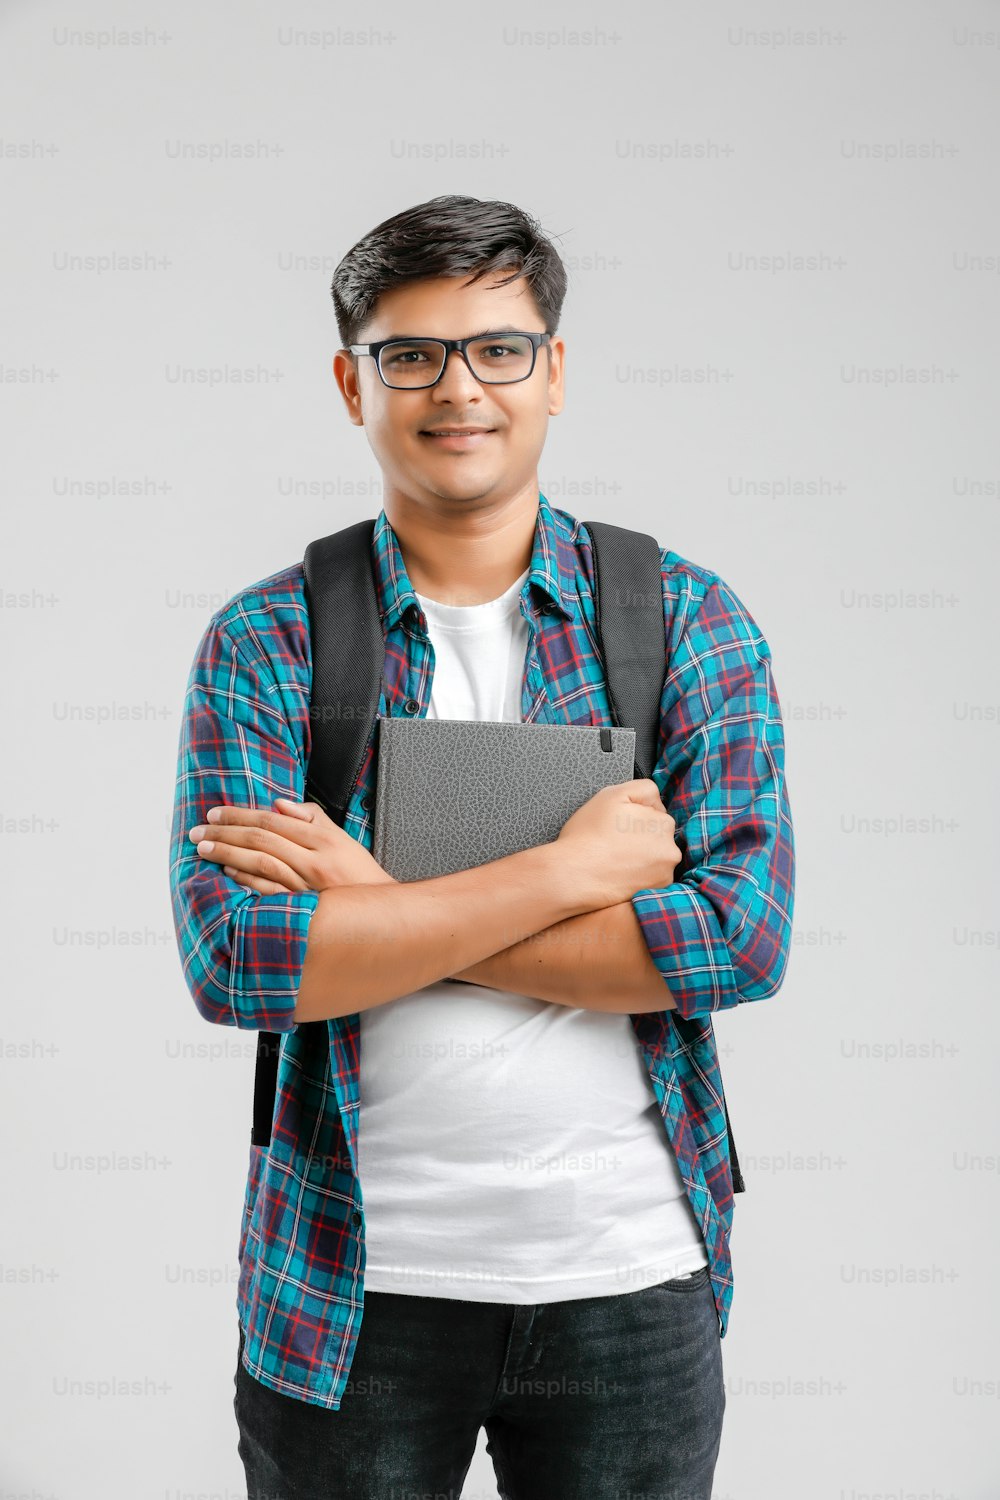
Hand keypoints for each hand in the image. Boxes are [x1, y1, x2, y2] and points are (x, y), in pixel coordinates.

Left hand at [188, 797, 395, 895]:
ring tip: (205, 848)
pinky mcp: (302, 909)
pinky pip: (268, 891)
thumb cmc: (358, 876)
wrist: (382, 916)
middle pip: (262, 839)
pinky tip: (228, 871)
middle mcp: (315, 861)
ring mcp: (307, 887)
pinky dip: (246, 879)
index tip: (216, 813)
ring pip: (261, 863)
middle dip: (226, 832)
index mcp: (324, 840)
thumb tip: (278, 805)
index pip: (273, 820)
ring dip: (229, 853)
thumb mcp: (342, 840)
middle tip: (199, 831)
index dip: (241, 815)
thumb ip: (312, 819)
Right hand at [554, 778, 680, 909]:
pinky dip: (638, 876)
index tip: (616, 826)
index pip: (654, 814)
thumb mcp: (613, 794)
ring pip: (654, 859)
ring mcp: (664, 874)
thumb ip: (643, 789)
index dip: (633, 818)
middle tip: (614, 843)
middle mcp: (671, 849)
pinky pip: (650, 879)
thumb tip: (657, 802)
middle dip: (640, 838)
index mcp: (663, 823)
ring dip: (641, 858)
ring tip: (615, 860)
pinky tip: (619, 874)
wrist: (573, 875)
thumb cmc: (587, 835)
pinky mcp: (654, 892)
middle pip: (657, 837)